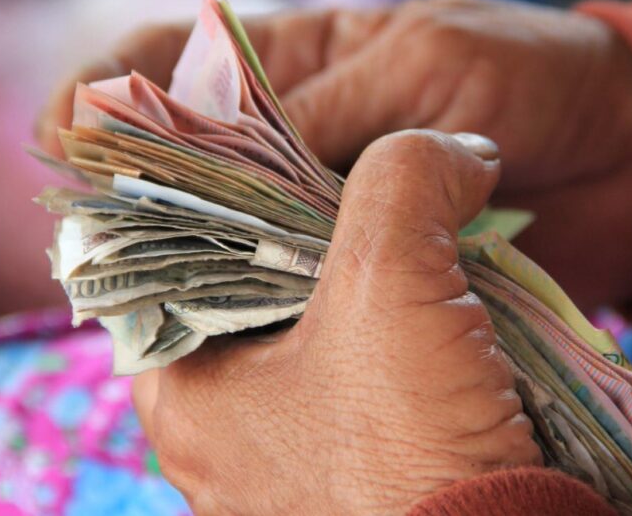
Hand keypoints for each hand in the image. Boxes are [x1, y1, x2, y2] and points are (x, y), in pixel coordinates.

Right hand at [38, 0, 631, 309]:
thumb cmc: (533, 76)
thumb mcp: (429, 62)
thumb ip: (332, 108)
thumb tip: (225, 156)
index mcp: (301, 65)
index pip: (172, 66)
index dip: (107, 95)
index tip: (64, 135)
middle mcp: (299, 142)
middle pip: (187, 167)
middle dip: (135, 196)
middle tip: (102, 238)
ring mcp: (331, 214)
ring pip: (236, 239)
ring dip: (198, 265)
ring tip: (160, 296)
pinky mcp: (373, 276)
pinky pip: (303, 294)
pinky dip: (269, 311)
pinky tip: (240, 334)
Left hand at [132, 131, 540, 514]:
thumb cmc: (409, 446)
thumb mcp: (391, 281)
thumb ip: (404, 179)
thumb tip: (456, 150)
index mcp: (184, 395)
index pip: (175, 260)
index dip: (229, 194)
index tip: (283, 149)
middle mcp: (218, 442)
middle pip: (250, 297)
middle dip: (311, 239)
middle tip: (360, 188)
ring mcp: (283, 473)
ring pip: (310, 343)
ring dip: (361, 294)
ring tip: (408, 242)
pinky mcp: (352, 488)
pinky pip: (356, 391)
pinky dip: (391, 347)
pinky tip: (435, 316)